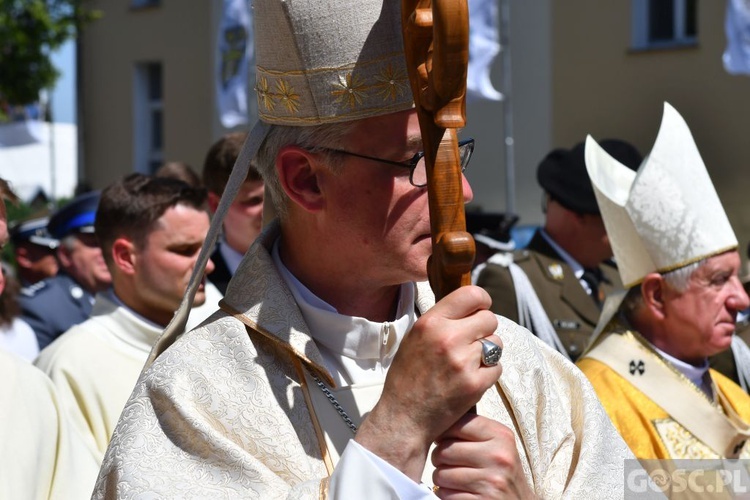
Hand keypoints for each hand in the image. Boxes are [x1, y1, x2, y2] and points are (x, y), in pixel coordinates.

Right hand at [355, 285, 500, 479]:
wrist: (404, 417)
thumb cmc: (407, 378)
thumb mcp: (414, 338)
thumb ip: (441, 320)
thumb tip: (468, 307)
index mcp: (431, 322)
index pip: (471, 294)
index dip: (481, 301)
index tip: (479, 309)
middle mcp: (448, 338)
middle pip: (490, 319)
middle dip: (484, 330)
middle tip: (471, 343)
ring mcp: (463, 362)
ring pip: (496, 344)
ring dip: (487, 353)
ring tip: (467, 364)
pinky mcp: (475, 384)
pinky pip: (497, 368)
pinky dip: (487, 374)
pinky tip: (469, 380)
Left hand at [432, 414, 534, 498]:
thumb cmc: (503, 471)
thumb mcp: (497, 445)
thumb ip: (474, 430)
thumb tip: (437, 422)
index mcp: (501, 436)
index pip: (457, 425)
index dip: (444, 433)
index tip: (446, 440)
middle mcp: (498, 457)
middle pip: (444, 450)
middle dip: (439, 458)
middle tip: (449, 462)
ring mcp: (491, 481)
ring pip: (440, 474)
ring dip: (441, 478)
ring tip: (454, 478)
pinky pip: (445, 494)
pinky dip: (446, 494)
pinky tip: (459, 492)